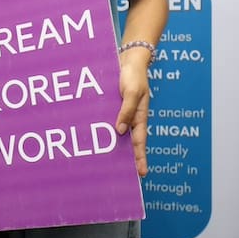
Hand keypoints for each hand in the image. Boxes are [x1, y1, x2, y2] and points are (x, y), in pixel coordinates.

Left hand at [115, 56, 149, 177]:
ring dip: (114, 147)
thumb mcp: (132, 92)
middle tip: (124, 177)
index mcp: (140, 117)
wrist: (129, 60)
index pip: (139, 142)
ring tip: (108, 164)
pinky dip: (104, 130)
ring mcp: (122, 113)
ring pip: (119, 134)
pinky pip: (109, 121)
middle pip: (129, 143)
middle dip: (128, 159)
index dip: (140, 157)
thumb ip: (126, 110)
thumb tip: (121, 130)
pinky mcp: (114, 107)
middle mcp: (131, 118)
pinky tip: (96, 138)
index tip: (142, 173)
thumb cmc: (134, 75)